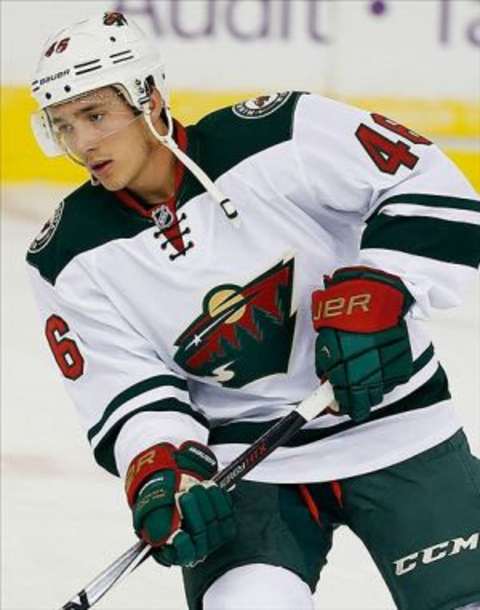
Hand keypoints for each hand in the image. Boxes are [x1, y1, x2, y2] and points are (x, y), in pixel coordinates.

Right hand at [125, 441, 235, 566]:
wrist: (176, 492)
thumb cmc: (162, 508)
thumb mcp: (152, 516)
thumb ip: (157, 525)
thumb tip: (166, 533)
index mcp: (176, 552)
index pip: (184, 554)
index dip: (182, 545)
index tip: (176, 532)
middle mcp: (197, 548)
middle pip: (200, 532)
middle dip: (192, 509)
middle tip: (183, 494)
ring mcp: (213, 536)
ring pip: (215, 520)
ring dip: (205, 499)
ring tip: (194, 486)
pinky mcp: (225, 522)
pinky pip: (227, 511)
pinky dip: (218, 496)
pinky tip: (209, 487)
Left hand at [311, 267, 413, 421]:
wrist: (369, 298)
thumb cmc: (343, 316)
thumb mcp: (326, 343)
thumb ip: (327, 367)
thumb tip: (327, 382)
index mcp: (344, 374)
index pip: (343, 403)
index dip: (339, 407)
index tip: (336, 408)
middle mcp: (366, 377)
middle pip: (363, 404)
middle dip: (357, 403)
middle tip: (352, 399)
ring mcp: (385, 372)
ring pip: (379, 394)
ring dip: (371, 391)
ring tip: (365, 379)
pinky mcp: (400, 364)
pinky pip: (392, 380)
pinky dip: (386, 377)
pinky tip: (378, 366)